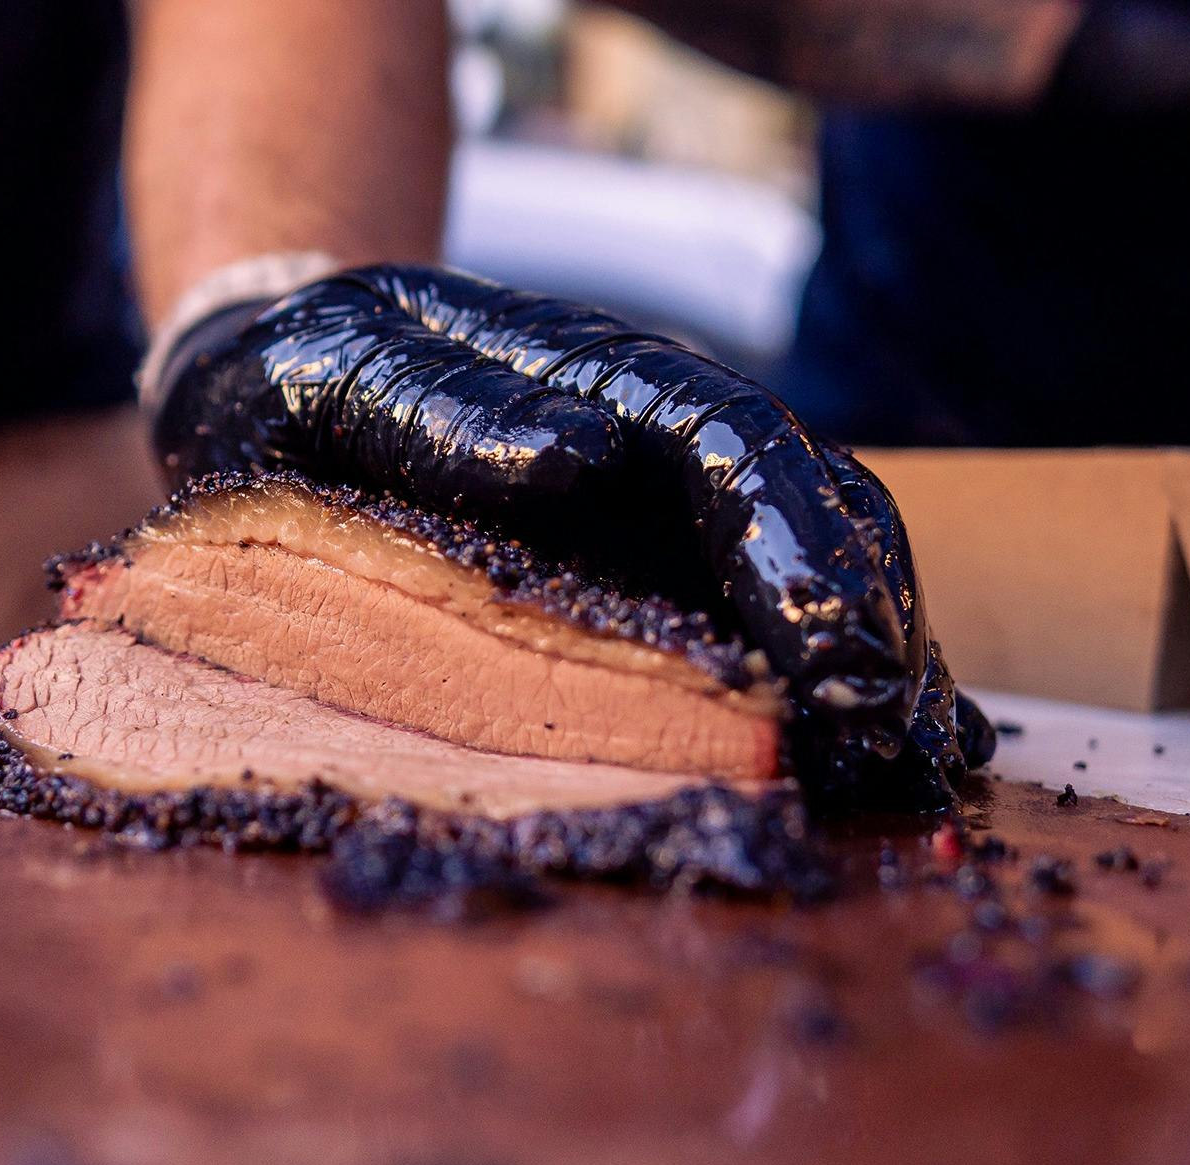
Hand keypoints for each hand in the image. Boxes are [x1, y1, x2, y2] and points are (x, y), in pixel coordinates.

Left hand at [150, 264, 992, 807]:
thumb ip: (445, 410)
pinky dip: (823, 680)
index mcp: (604, 382)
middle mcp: (661, 441)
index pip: (741, 450)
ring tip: (910, 766)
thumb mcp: (349, 372)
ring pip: (806, 566)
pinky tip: (871, 756)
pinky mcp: (644, 570)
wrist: (279, 376)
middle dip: (869, 623)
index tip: (841, 662)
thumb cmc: (314, 378)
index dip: (804, 552)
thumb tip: (576, 457)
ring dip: (868, 662)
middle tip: (898, 747)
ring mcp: (660, 506)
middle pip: (807, 511)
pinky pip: (758, 617)